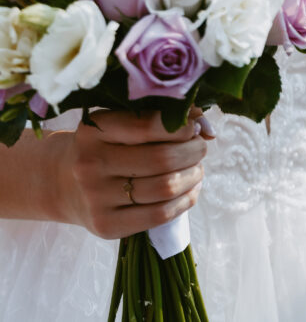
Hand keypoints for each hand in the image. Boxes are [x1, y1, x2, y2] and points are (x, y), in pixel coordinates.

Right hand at [59, 108, 214, 239]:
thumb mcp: (121, 123)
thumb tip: (205, 126)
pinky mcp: (106, 226)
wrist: (61, 182)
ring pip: (165, 188)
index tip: (192, 127)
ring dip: (194, 176)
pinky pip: (160, 215)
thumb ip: (162, 118)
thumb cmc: (105, 145)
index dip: (182, 126)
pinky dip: (186, 200)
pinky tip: (190, 189)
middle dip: (194, 151)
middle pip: (163, 159)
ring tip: (196, 168)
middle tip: (200, 147)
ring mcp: (96, 198)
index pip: (149, 125)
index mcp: (95, 130)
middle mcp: (90, 164)